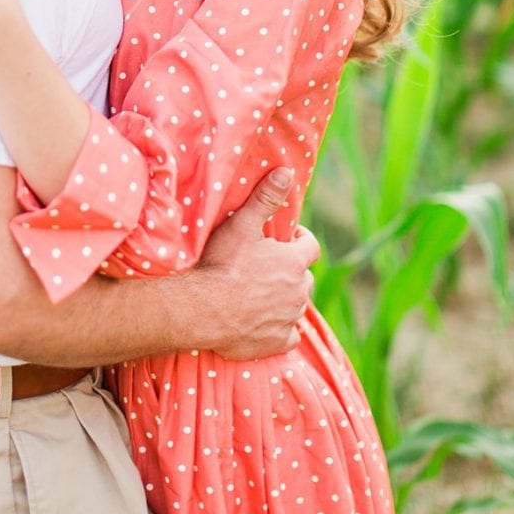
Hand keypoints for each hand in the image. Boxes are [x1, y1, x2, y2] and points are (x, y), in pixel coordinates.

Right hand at [191, 168, 316, 359]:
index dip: (300, 240)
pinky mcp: (278, 342)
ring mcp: (290, 318)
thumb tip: (287, 172)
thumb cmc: (221, 265)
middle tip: (264, 266)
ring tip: (257, 292)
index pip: (311, 246)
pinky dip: (279, 328)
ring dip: (283, 298)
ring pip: (295, 305)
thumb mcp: (241, 226)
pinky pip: (288, 335)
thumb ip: (266, 198)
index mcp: (294, 262)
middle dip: (290, 271)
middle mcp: (299, 291)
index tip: (285, 238)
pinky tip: (261, 322)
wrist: (203, 310)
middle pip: (303, 277)